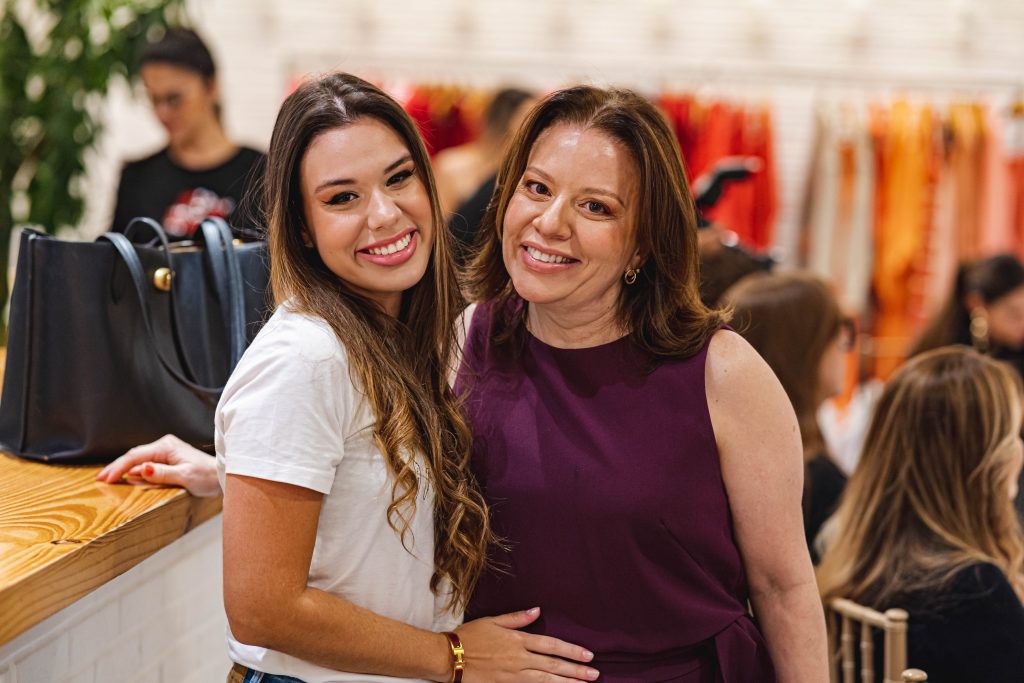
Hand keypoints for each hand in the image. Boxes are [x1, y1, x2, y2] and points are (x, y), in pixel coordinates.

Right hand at [96, 435, 221, 496]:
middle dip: (116, 467)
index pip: (136, 456)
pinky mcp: (167, 460)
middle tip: (100, 479)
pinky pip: (146, 464)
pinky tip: (125, 477)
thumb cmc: (207, 475)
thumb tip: (142, 469)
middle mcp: (164, 446)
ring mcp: (165, 452)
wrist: (222, 475)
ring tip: (107, 478)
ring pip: (138, 459)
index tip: (106, 478)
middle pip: (134, 456)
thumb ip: (163, 473)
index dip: (119, 467)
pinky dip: (133, 471)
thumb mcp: (185, 476)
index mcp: (166, 446)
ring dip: (123, 469)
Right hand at [455, 608, 598, 682]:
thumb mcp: (492, 621)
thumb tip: (537, 610)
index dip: (571, 650)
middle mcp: (519, 659)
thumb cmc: (469, 636)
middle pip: (553, 665)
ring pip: (545, 680)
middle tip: (595, 673)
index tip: (588, 654)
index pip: (551, 646)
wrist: (448, 657)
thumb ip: (517, 618)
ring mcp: (513, 675)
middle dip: (576, 670)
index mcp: (517, 641)